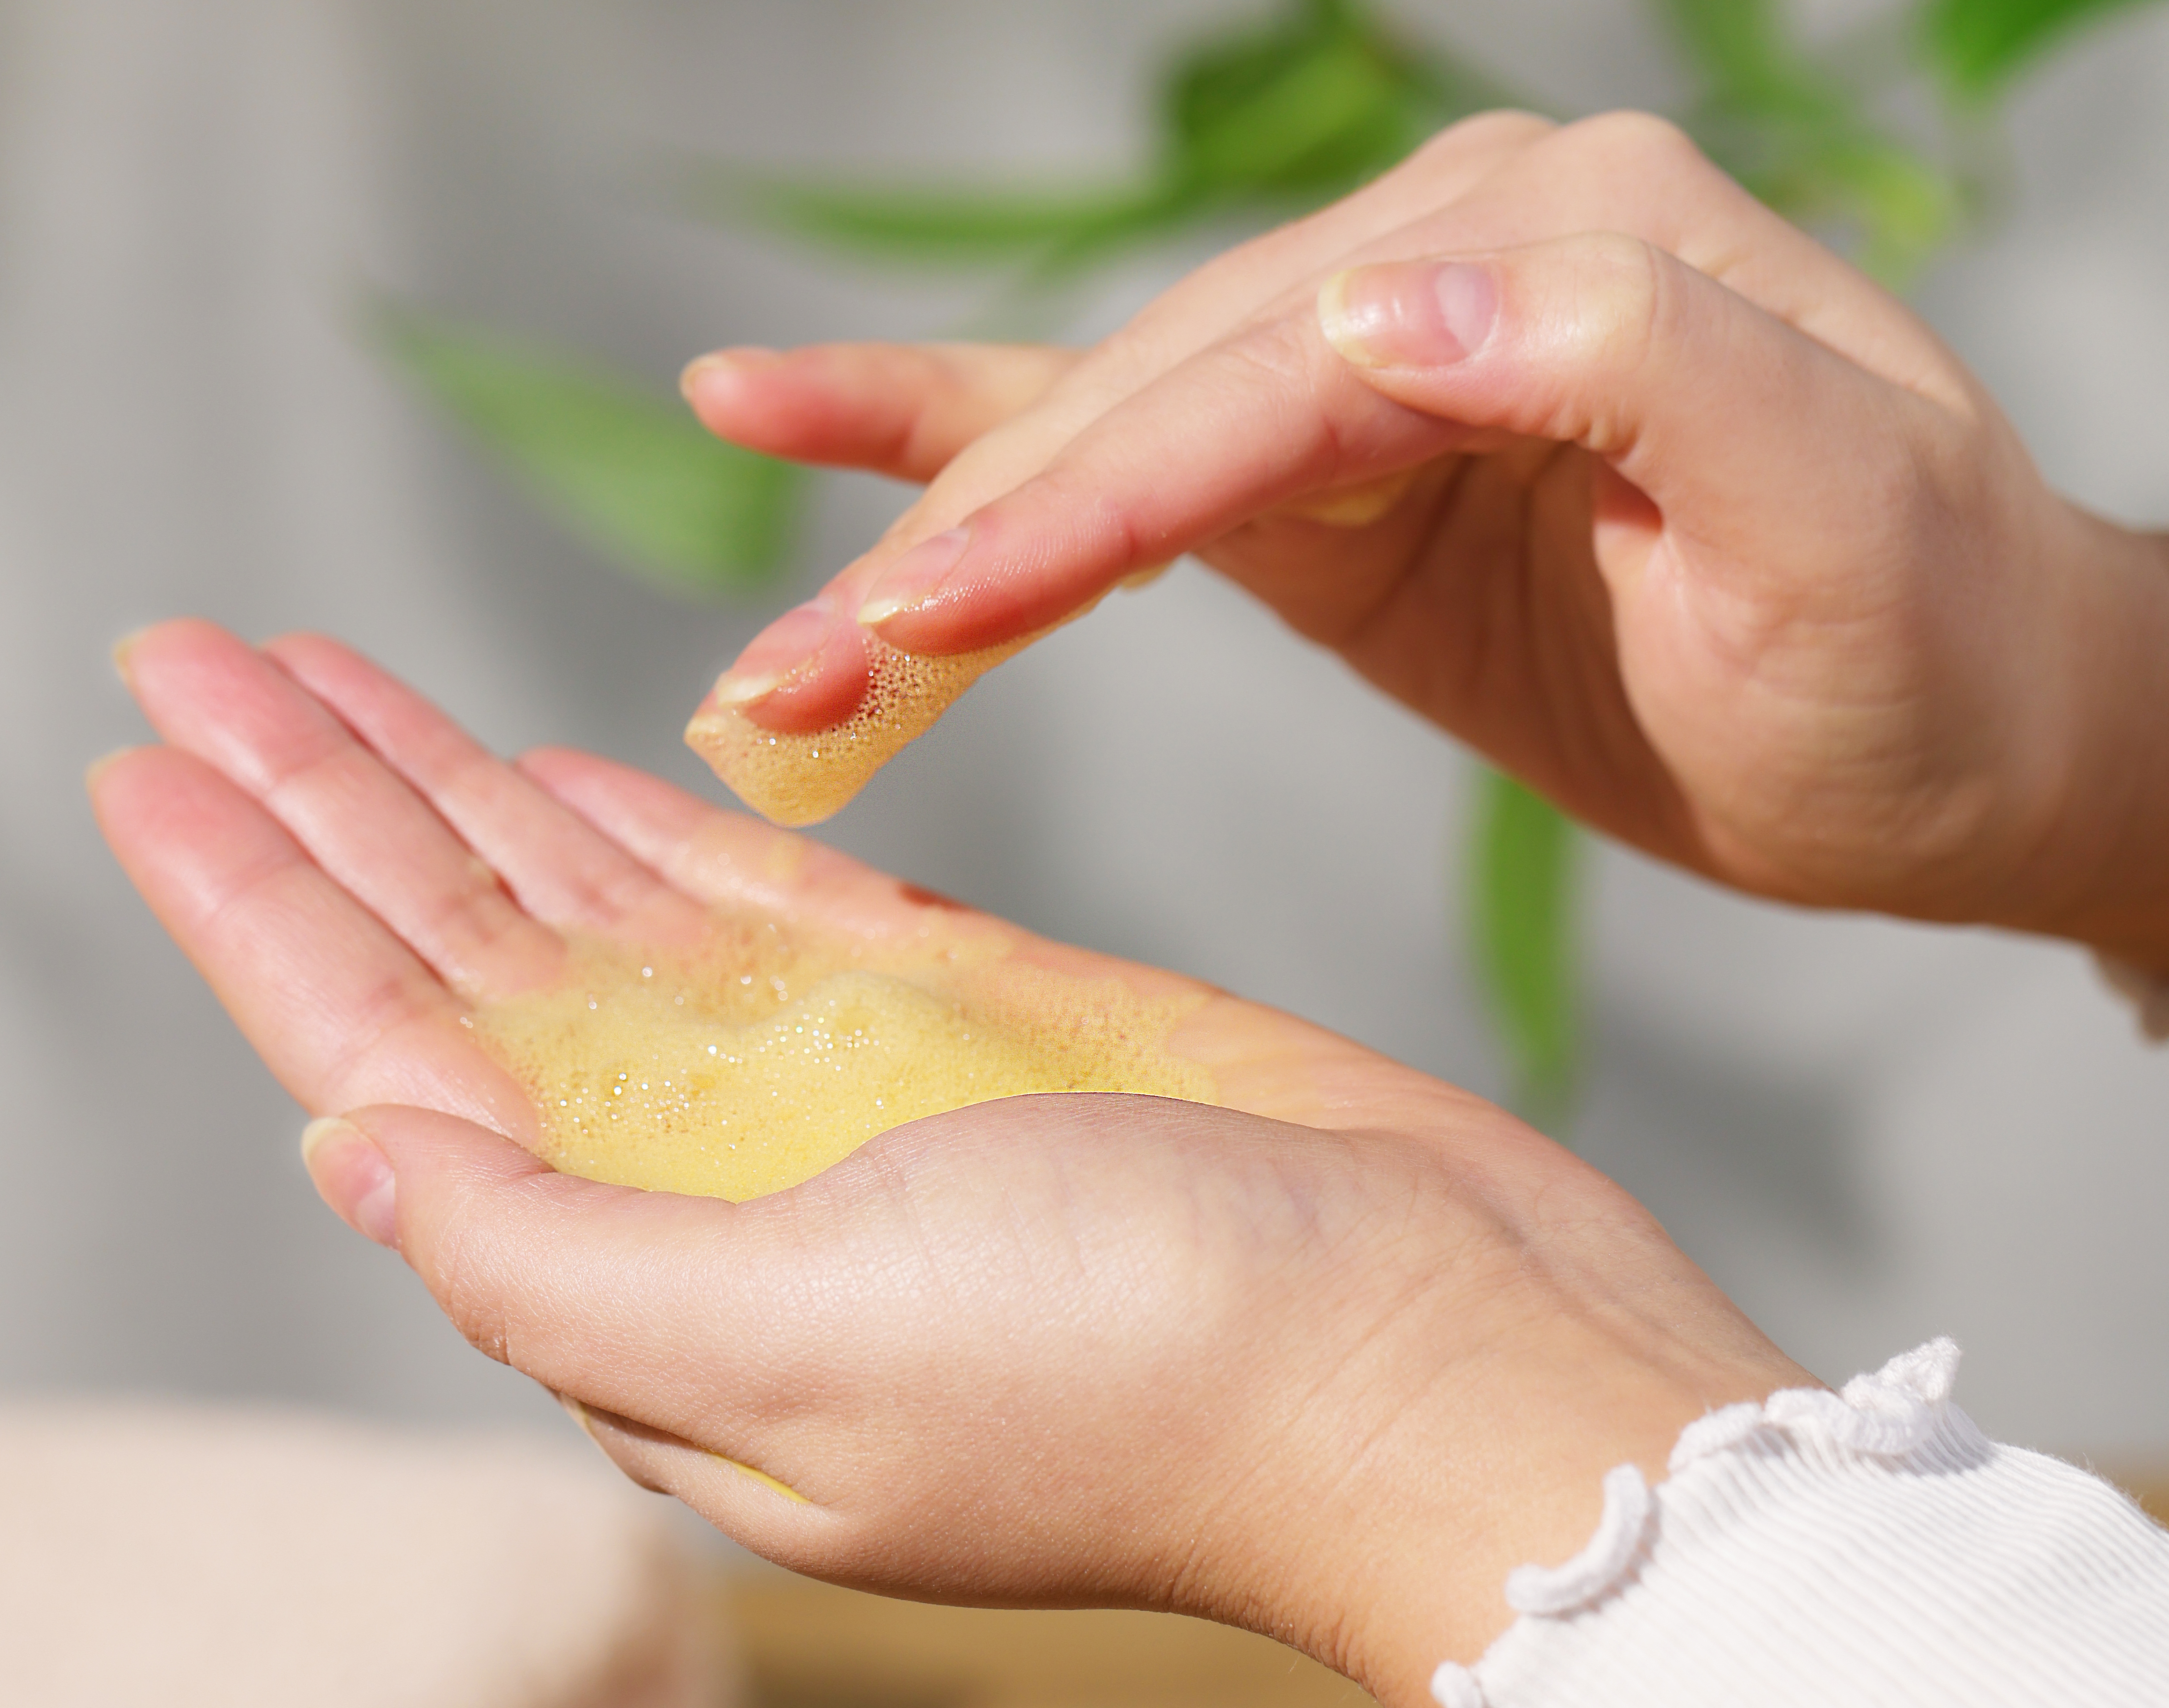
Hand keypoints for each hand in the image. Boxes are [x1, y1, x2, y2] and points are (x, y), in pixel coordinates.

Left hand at [91, 619, 1806, 1706]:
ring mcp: (823, 1085)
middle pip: (458, 955)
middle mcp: (704, 1176)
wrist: (1440, 1349)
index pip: (384, 1063)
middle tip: (190, 650)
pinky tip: (547, 770)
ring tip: (322, 674)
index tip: (142, 762)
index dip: (255, 908)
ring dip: (450, 784)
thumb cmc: (1144, 1381)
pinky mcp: (950, 1006)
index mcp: (640, 1281)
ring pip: (584, 901)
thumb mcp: (796, 1353)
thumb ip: (551, 1261)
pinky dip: (642, 827)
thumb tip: (354, 1150)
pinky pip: (749, 893)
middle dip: (322, 799)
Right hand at [686, 111, 2168, 967]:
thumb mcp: (1839, 514)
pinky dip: (958, 441)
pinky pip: (1122, 442)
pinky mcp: (1330, 466)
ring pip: (1102, 437)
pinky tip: (798, 410)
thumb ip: (1638, 358)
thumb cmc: (1925, 649)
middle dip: (963, 553)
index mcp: (1566, 238)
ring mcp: (1370, 351)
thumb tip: (1379, 306)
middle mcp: (1444, 255)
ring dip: (929, 553)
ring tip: (775, 664)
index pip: (1276, 380)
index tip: (926, 619)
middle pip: (1152, 405)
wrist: (1965, 731)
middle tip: (785, 680)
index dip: (1089, 506)